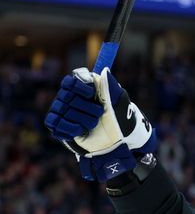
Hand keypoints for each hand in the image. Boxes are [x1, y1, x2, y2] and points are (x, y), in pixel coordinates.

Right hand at [45, 67, 156, 181]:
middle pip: (68, 96)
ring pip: (65, 111)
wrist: (114, 141)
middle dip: (88, 107)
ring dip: (84, 119)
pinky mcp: (57, 126)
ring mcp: (61, 112)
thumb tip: (104, 71)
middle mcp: (68, 98)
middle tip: (99, 113)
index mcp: (81, 89)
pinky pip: (57, 124)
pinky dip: (72, 128)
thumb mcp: (118, 103)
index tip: (91, 93)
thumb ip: (111, 86)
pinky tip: (81, 131)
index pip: (70, 82)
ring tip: (93, 124)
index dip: (79, 87)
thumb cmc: (116, 119)